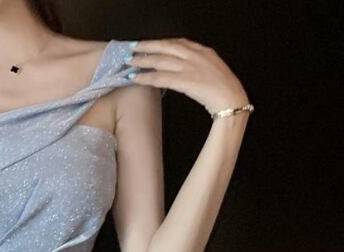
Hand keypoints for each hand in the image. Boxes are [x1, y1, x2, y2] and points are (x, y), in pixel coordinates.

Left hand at [128, 37, 248, 114]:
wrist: (231, 99)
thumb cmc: (223, 89)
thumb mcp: (211, 69)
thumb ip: (197, 65)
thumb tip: (181, 68)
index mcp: (202, 51)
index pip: (177, 42)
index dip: (161, 43)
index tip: (149, 44)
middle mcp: (194, 55)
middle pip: (166, 47)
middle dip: (147, 46)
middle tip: (132, 48)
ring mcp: (189, 67)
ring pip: (160, 60)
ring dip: (142, 61)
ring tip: (129, 63)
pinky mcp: (184, 81)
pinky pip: (160, 78)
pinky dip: (146, 77)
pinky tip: (135, 78)